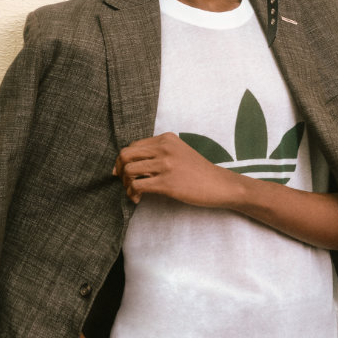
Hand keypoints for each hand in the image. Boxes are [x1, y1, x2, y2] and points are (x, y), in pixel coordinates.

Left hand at [113, 132, 236, 207]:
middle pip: (126, 155)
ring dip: (126, 184)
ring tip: (133, 192)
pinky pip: (137, 185)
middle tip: (123, 182)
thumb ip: (159, 152)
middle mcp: (164, 148)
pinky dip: (132, 193)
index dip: (124, 160)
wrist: (218, 184)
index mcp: (166, 139)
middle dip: (119, 170)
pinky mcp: (167, 183)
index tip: (123, 172)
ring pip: (129, 171)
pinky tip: (137, 198)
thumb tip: (131, 164)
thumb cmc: (198, 172)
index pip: (133, 146)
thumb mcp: (179, 152)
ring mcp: (165, 165)